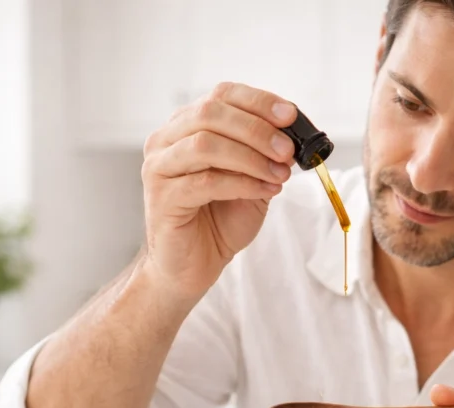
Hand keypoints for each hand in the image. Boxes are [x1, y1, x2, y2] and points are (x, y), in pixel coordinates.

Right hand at [140, 81, 297, 297]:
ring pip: (205, 144)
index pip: (221, 95)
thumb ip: (266, 154)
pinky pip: (205, 182)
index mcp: (187, 126)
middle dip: (257, 129)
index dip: (258, 101)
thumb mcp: (252, 178)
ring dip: (251, 157)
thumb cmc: (220, 220)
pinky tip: (266, 191)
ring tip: (280, 174)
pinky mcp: (162, 198)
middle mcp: (166, 140)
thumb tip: (294, 134)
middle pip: (211, 113)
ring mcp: (159, 168)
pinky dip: (243, 183)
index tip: (290, 115)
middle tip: (287, 149)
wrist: (193, 265)